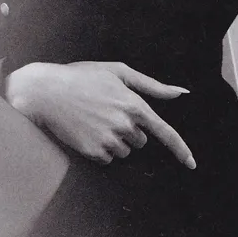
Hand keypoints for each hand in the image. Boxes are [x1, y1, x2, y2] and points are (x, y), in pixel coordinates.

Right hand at [5, 60, 194, 168]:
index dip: (181, 150)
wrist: (46, 91)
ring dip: (114, 141)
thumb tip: (181, 92)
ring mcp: (109, 140)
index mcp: (134, 104)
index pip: (165, 132)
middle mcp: (125, 125)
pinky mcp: (93, 152)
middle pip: (140, 141)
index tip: (191, 164)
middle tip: (105, 113)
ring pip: (124, 151)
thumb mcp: (117, 72)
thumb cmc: (81, 78)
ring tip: (93, 121)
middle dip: (128, 131)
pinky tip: (85, 132)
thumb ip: (152, 85)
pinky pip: (107, 159)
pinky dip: (99, 150)